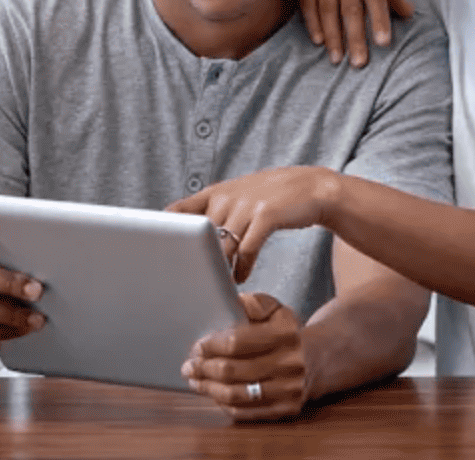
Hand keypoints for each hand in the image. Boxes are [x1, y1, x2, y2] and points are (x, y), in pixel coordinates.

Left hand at [168, 168, 339, 282]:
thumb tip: (191, 238)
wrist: (314, 188)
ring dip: (220, 270)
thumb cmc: (273, 196)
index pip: (179, 211)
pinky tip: (241, 278)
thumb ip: (216, 211)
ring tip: (219, 286)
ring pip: (222, 246)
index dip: (167, 233)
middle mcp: (227, 197)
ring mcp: (246, 205)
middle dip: (197, 261)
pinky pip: (247, 250)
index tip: (160, 255)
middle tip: (192, 283)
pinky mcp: (266, 216)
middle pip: (199, 237)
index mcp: (216, 192)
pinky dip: (242, 268)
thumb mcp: (240, 195)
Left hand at [181, 293, 309, 421]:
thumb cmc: (285, 333)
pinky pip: (247, 412)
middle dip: (205, 369)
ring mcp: (290, 389)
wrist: (316, 359)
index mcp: (286, 333)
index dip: (212, 346)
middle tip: (188, 366)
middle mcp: (290, 363)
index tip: (197, 347)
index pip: (238, 342)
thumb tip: (232, 304)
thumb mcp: (275, 309)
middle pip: (234, 370)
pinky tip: (214, 395)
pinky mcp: (286, 409)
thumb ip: (254, 304)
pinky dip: (225, 404)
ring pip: (237, 394)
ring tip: (196, 382)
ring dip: (210, 389)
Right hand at [294, 0, 412, 67]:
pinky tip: (319, 41)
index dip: (379, 19)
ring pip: (328, 9)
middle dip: (355, 37)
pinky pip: (307, 3)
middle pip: (350, 8)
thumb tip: (409, 14)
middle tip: (360, 63)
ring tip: (338, 59)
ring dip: (333, 36)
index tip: (384, 42)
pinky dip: (313, 23)